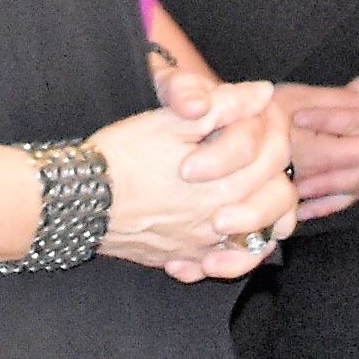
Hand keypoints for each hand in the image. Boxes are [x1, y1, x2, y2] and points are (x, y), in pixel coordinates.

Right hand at [93, 87, 294, 282]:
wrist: (81, 199)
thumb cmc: (124, 155)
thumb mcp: (172, 120)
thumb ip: (225, 106)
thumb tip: (262, 93)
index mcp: (225, 183)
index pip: (274, 158)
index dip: (270, 132)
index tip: (257, 120)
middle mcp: (221, 221)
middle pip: (276, 201)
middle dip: (272, 173)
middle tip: (257, 155)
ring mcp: (204, 245)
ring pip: (260, 239)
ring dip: (264, 216)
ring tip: (252, 196)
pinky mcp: (184, 259)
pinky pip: (227, 264)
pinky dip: (235, 253)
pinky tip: (225, 233)